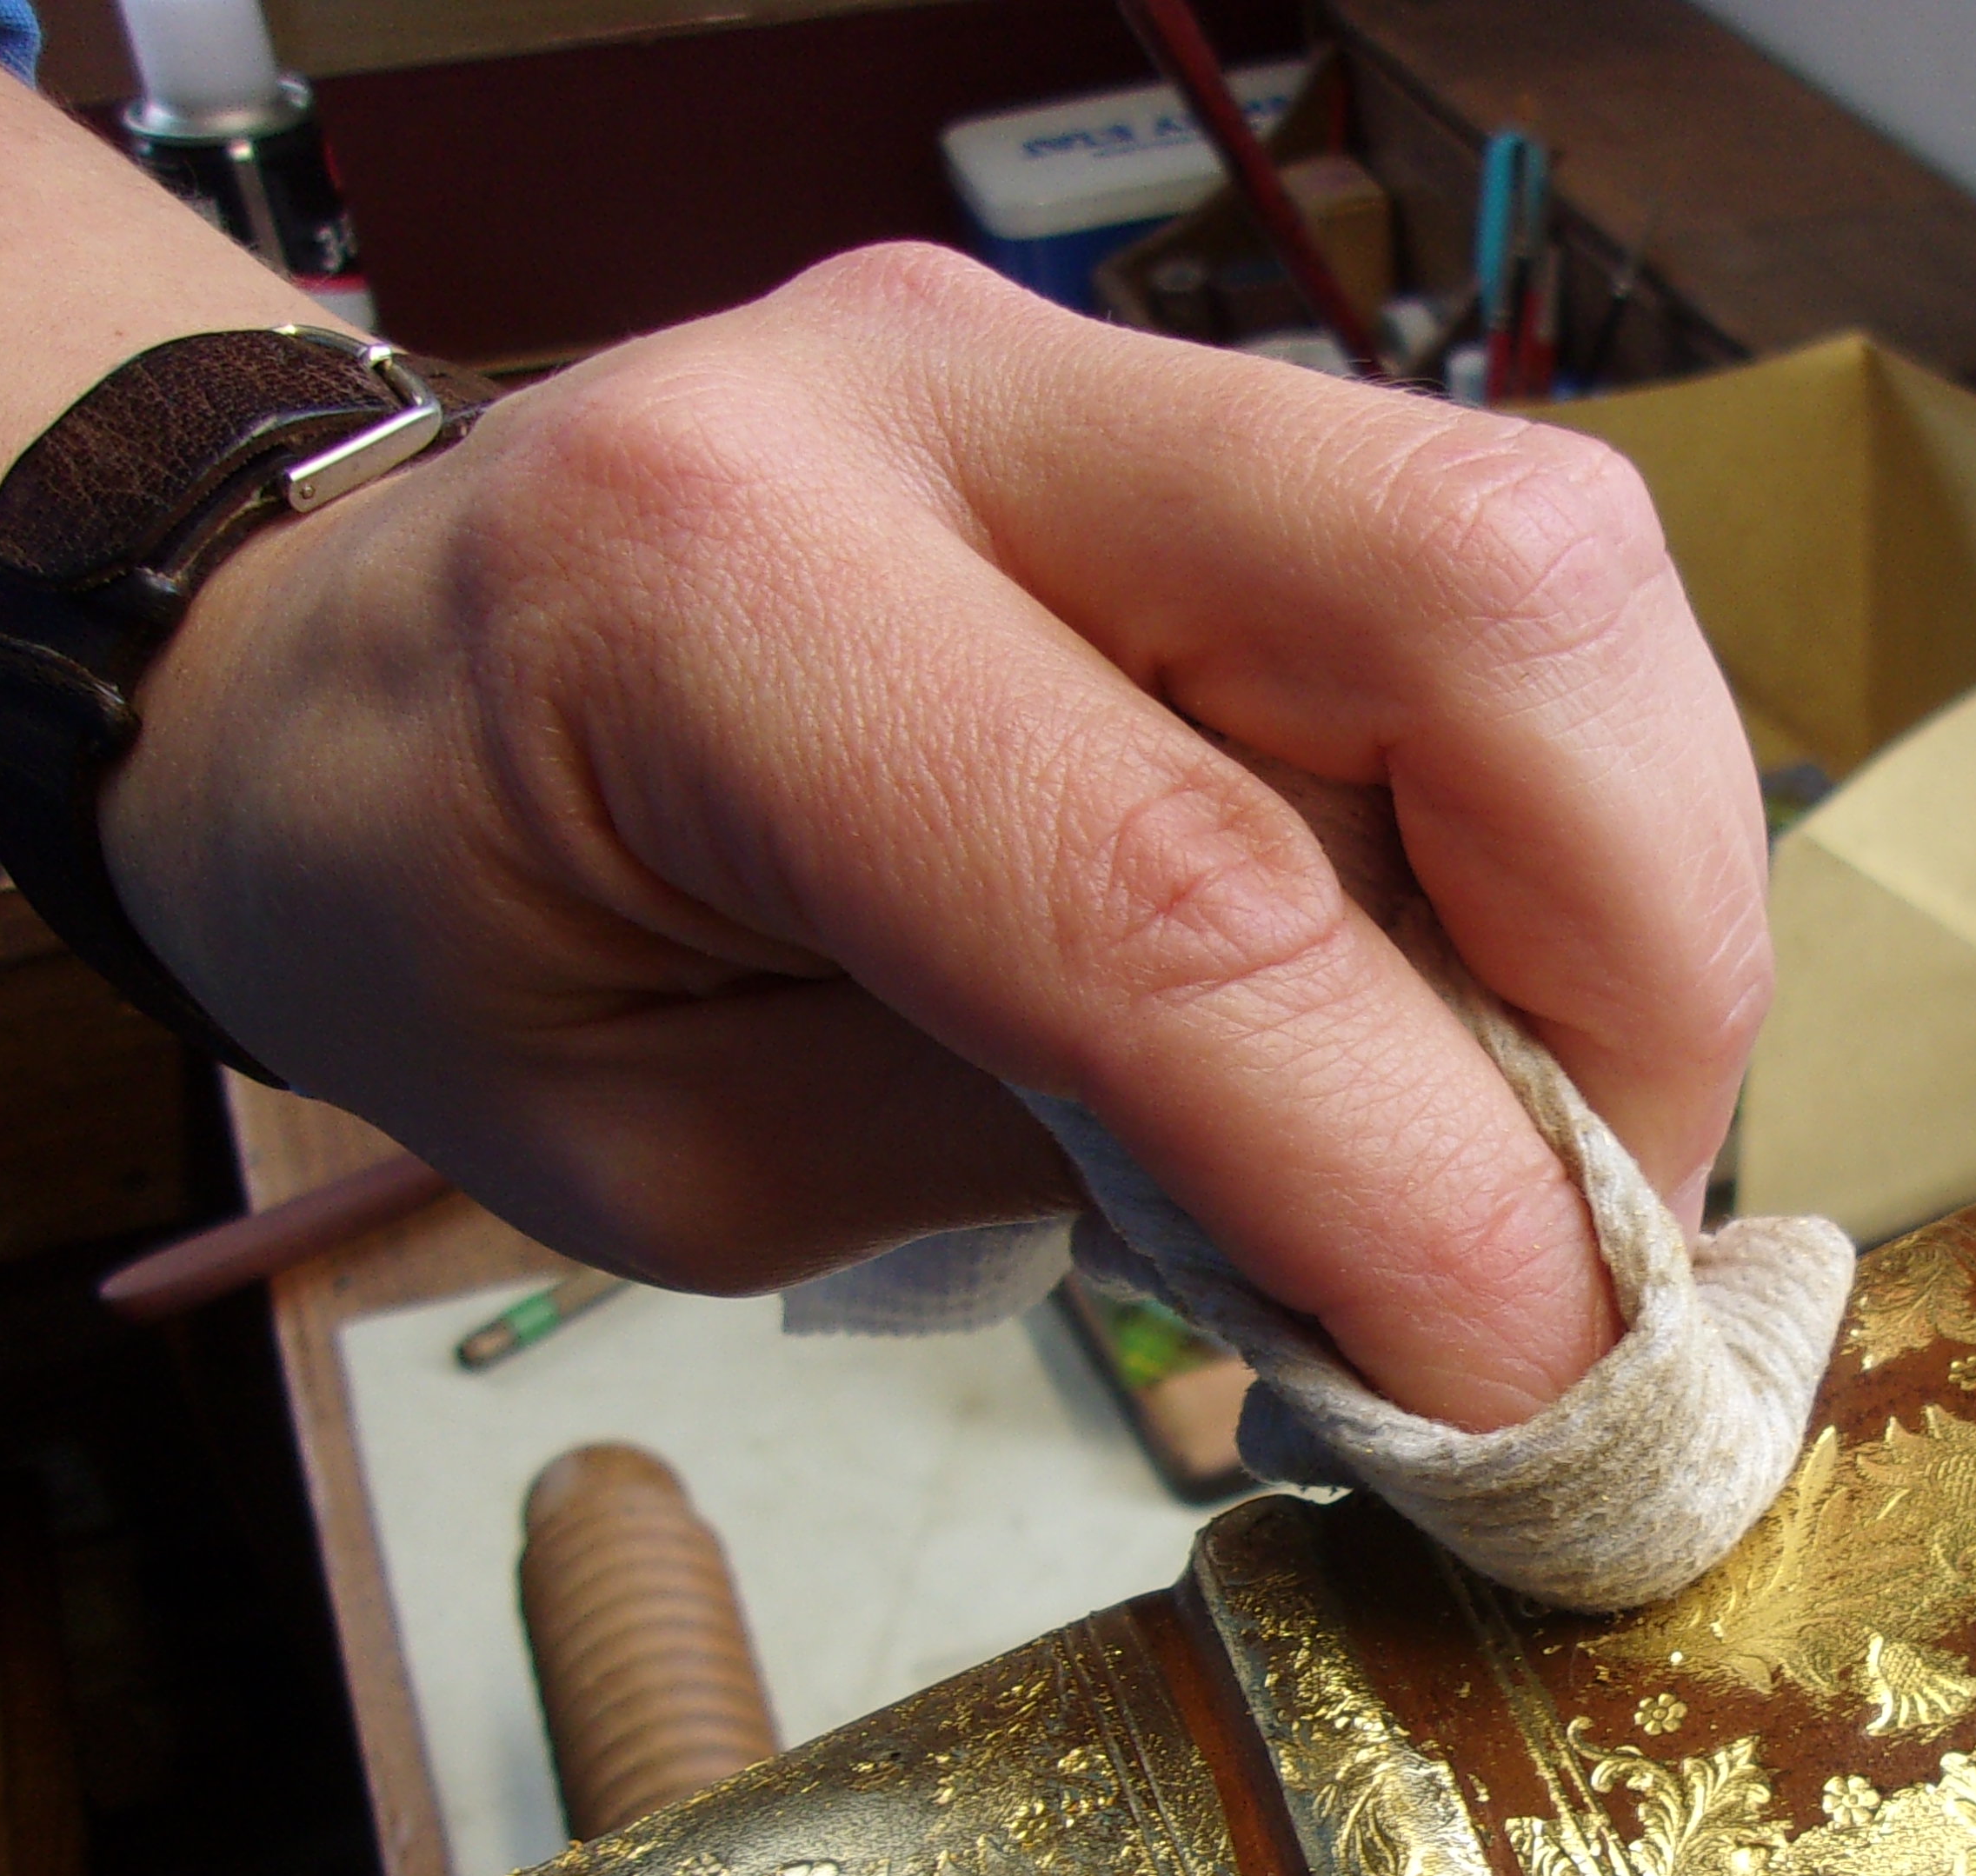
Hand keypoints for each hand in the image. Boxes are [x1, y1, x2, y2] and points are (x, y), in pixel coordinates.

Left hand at [105, 250, 1774, 1429]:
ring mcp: (1092, 365)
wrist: (334, 651)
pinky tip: (1466, 1006)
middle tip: (1596, 1242)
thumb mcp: (677, 1164)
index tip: (1528, 1409)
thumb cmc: (447, 929)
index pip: (1186, 895)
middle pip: (1487, 595)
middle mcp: (944, 395)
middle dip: (1641, 976)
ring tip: (1533, 1139)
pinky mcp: (1195, 415)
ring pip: (1551, 577)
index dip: (1426, 1181)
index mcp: (713, 590)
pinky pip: (1500, 613)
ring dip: (1631, 911)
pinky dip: (1559, 847)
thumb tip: (1439, 1238)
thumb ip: (1051, 1169)